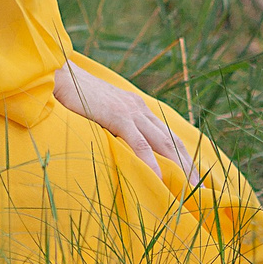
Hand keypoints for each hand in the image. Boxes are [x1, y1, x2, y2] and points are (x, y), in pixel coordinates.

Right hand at [54, 60, 197, 181]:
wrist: (61, 75)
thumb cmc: (76, 96)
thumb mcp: (101, 111)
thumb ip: (113, 125)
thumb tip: (116, 146)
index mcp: (137, 107)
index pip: (166, 133)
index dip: (181, 153)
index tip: (193, 172)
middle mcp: (140, 109)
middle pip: (171, 140)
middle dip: (188, 164)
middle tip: (202, 187)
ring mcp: (130, 112)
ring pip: (162, 143)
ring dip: (179, 166)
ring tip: (190, 188)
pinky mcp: (117, 117)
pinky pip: (138, 143)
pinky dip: (151, 161)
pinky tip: (159, 177)